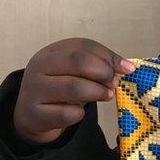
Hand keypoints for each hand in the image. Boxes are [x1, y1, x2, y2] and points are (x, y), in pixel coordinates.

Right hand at [13, 38, 134, 143]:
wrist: (31, 115)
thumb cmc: (60, 88)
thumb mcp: (75, 72)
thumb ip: (97, 65)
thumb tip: (127, 68)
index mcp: (50, 52)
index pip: (83, 45)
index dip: (109, 56)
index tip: (128, 68)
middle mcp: (38, 67)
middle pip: (78, 61)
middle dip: (103, 72)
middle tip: (115, 83)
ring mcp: (33, 90)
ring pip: (74, 87)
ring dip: (98, 92)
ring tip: (107, 95)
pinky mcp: (35, 114)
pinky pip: (67, 113)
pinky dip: (80, 114)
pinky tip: (80, 112)